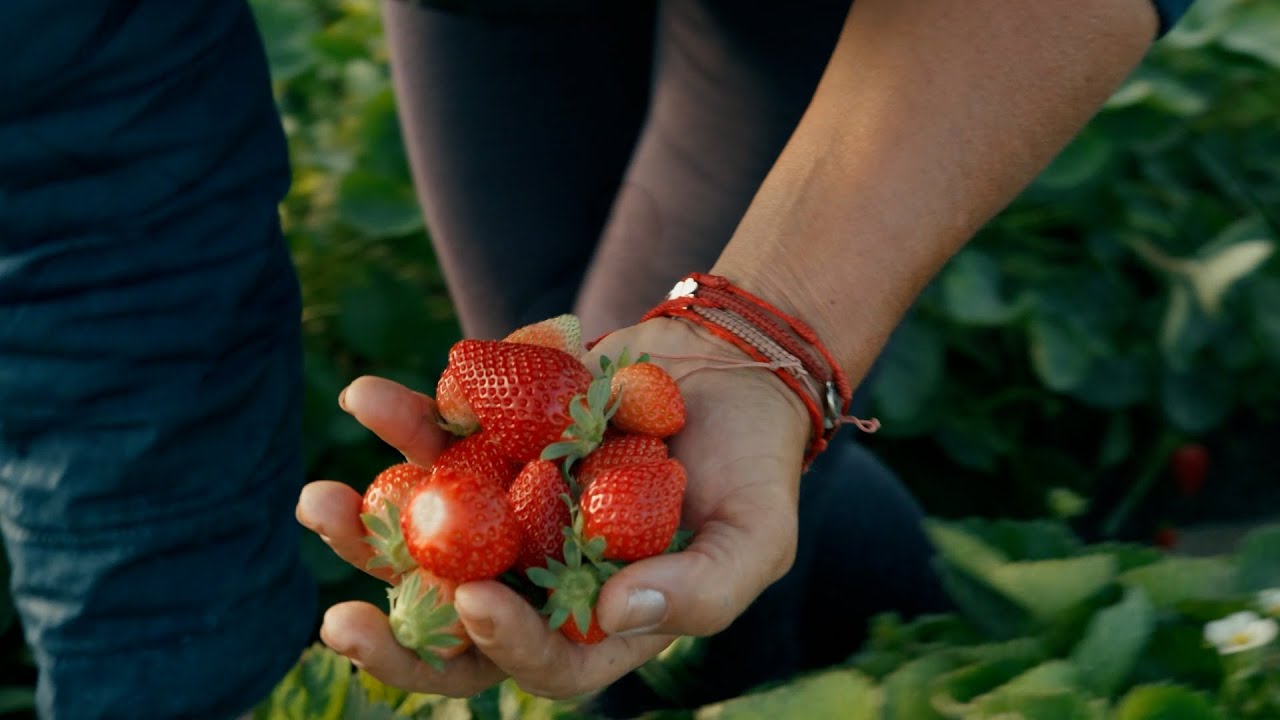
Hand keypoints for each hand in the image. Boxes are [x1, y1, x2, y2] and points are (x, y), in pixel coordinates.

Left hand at [295, 317, 810, 697]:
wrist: (731, 371)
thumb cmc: (755, 465)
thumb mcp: (757, 538)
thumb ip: (702, 591)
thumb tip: (615, 612)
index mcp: (602, 622)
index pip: (544, 663)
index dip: (506, 645)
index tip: (477, 602)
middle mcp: (545, 577)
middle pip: (460, 625)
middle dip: (395, 633)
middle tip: (338, 622)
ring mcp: (512, 513)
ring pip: (429, 539)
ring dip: (368, 529)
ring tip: (319, 504)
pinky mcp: (496, 447)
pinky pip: (439, 444)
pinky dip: (403, 423)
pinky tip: (369, 400)